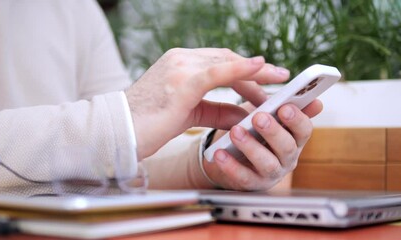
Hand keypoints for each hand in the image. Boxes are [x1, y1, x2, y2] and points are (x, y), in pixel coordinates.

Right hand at [126, 48, 289, 158]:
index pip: (219, 61)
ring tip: (278, 81)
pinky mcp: (182, 82)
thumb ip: (217, 111)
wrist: (119, 132)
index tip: (265, 80)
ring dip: (256, 72)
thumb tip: (244, 115)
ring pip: (227, 63)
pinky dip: (242, 69)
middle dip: (256, 70)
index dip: (244, 70)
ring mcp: (180, 68)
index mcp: (179, 64)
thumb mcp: (189, 114)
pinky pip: (218, 71)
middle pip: (227, 59)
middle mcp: (180, 60)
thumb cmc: (150, 124)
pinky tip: (260, 68)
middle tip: (280, 80)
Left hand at [203, 100, 322, 190]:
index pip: (304, 130)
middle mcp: (287, 158)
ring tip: (235, 132)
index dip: (297, 119)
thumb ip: (283, 106)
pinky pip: (244, 177)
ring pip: (267, 164)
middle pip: (287, 147)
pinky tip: (219, 153)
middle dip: (273, 131)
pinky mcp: (253, 185)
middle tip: (258, 117)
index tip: (284, 107)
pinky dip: (231, 166)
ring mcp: (271, 174)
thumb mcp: (267, 114)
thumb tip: (316, 103)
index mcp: (293, 139)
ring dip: (251, 147)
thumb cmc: (252, 131)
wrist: (229, 155)